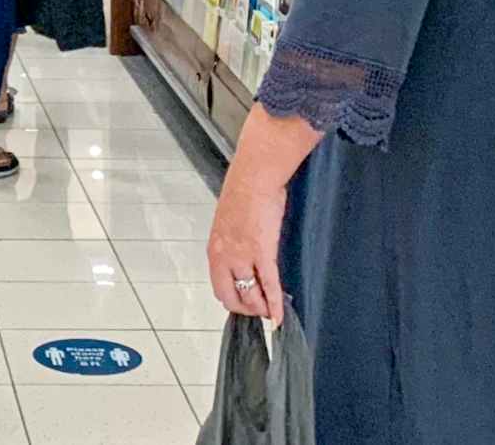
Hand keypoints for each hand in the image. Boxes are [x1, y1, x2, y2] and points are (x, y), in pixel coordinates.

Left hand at [207, 163, 285, 323]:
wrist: (254, 178)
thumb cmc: (244, 195)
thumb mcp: (228, 225)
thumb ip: (231, 245)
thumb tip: (242, 259)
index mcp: (214, 249)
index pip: (219, 288)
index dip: (233, 302)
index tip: (245, 305)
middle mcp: (224, 257)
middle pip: (231, 298)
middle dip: (247, 310)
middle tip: (260, 312)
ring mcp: (242, 256)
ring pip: (250, 296)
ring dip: (262, 309)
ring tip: (271, 313)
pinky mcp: (262, 252)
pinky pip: (269, 286)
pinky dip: (275, 304)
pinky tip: (280, 316)